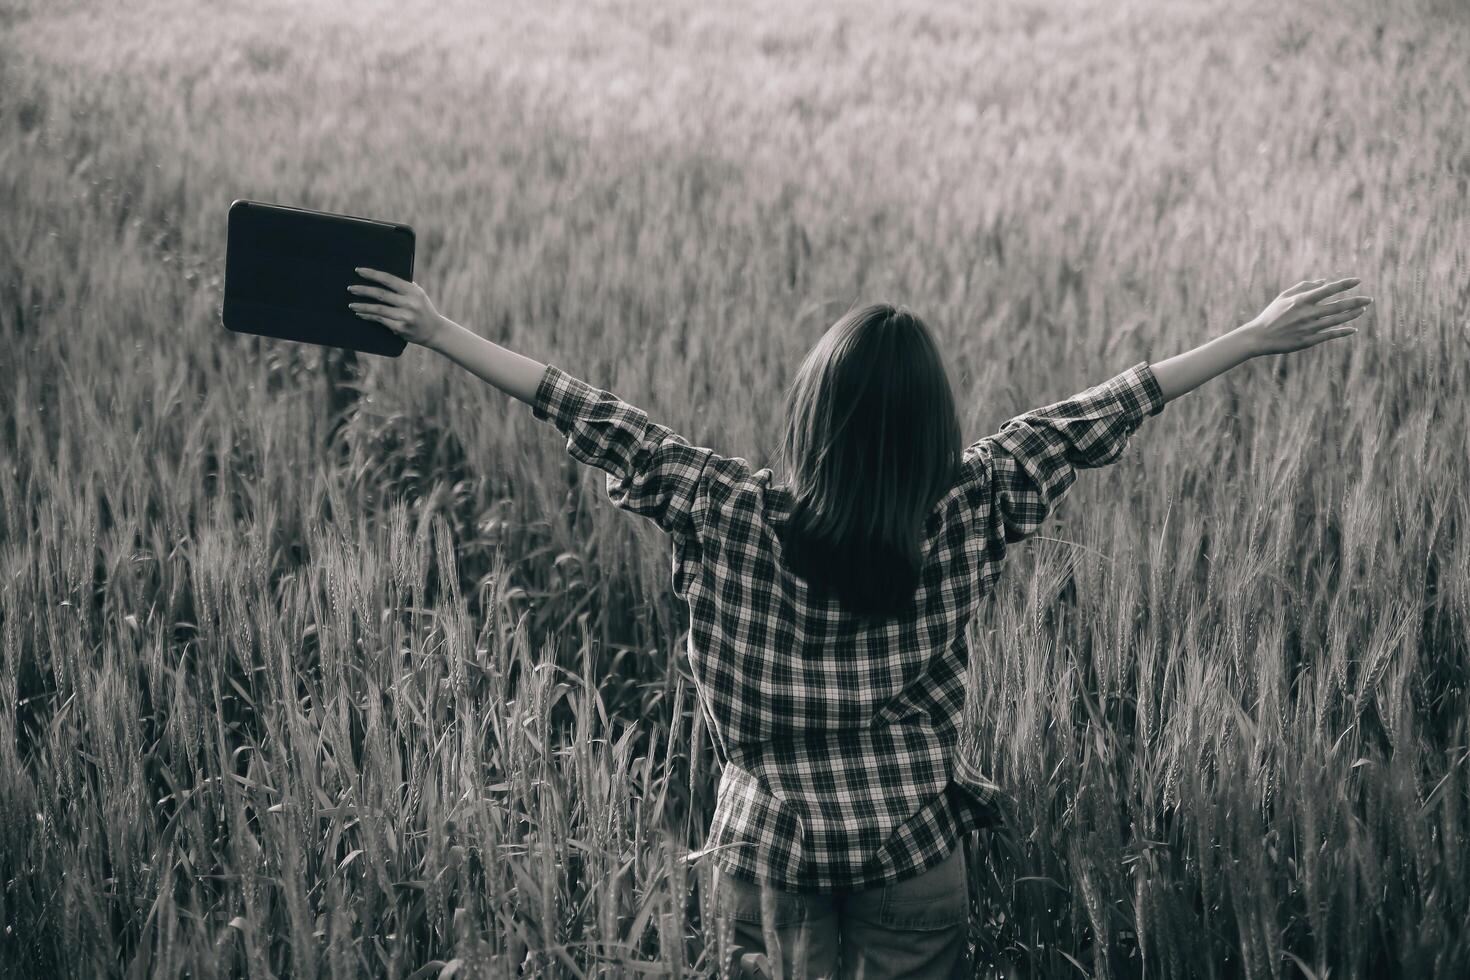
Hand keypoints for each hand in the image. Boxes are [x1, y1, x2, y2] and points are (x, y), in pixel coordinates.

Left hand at [347, 267, 450, 348]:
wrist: (434, 331)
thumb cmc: (423, 308)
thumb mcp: (418, 293)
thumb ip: (404, 286)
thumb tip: (382, 276)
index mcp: (412, 291)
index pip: (389, 279)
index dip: (372, 274)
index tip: (359, 271)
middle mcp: (409, 303)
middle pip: (381, 294)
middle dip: (363, 290)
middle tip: (350, 288)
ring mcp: (405, 316)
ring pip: (378, 309)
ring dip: (362, 306)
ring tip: (351, 305)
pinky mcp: (400, 328)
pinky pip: (380, 320)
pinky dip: (369, 317)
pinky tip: (361, 314)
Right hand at [1241, 277, 1372, 356]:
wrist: (1259, 337)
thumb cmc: (1272, 314)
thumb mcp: (1284, 296)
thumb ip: (1304, 286)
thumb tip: (1324, 281)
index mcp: (1302, 300)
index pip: (1328, 290)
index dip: (1345, 284)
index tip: (1358, 281)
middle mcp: (1308, 314)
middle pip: (1338, 306)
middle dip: (1356, 302)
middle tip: (1369, 299)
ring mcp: (1309, 328)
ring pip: (1337, 320)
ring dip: (1352, 315)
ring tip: (1362, 310)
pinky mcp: (1309, 341)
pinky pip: (1331, 335)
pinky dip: (1343, 332)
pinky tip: (1353, 329)